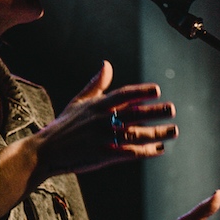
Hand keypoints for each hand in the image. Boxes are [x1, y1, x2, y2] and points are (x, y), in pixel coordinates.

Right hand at [35, 60, 177, 177]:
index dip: (140, 92)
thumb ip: (96, 84)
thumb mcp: (78, 101)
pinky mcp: (103, 155)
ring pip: (135, 134)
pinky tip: (158, 149)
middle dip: (154, 112)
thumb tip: (107, 64)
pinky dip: (145, 151)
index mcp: (97, 105)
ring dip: (156, 133)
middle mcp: (101, 120)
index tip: (157, 90)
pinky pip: (129, 152)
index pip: (123, 95)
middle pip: (133, 114)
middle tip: (172, 109)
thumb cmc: (64, 125)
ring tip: (172, 131)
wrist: (47, 151)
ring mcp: (103, 138)